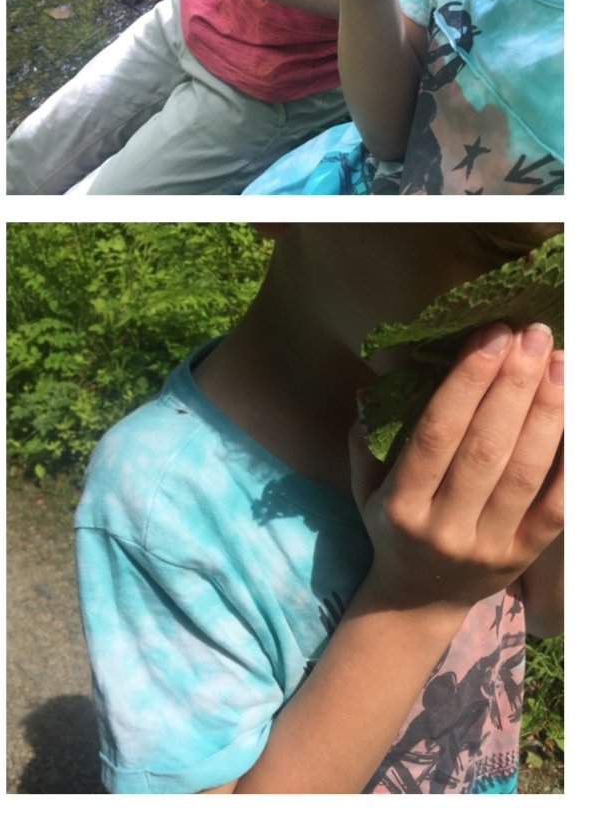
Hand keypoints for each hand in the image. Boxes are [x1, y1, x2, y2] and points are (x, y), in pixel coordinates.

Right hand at [351, 323, 563, 615]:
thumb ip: (367, 437)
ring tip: (561, 362)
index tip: (490, 337)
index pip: (436, 434)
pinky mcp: (525, 556)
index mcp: (399, 504)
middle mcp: (445, 526)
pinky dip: (573, 463)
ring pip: (526, 471)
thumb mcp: (365, 486)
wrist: (419, 600)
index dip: (466, 383)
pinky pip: (558, 507)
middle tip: (531, 335)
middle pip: (485, 447)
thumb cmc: (391, 527)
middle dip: (512, 384)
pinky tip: (578, 418)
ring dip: (547, 411)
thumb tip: (375, 386)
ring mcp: (489, 544)